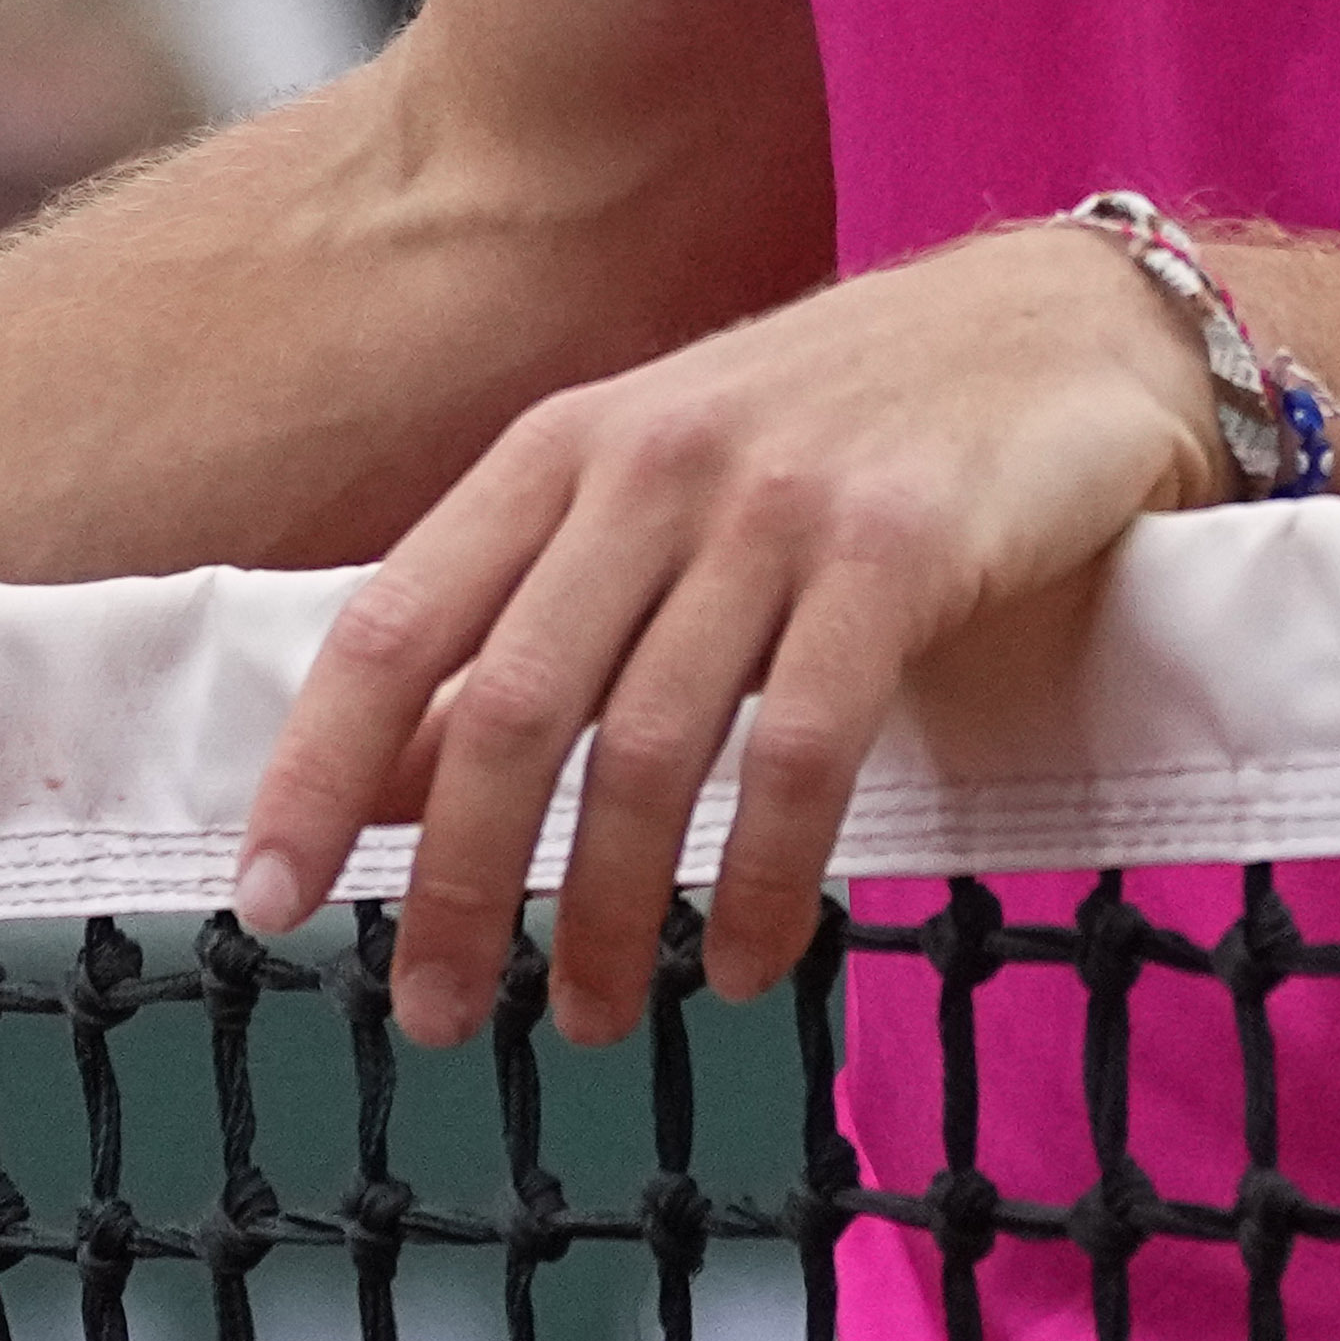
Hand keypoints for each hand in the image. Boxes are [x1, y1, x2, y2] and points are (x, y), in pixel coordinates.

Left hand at [225, 216, 1230, 1050]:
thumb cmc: (854, 429)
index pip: (395, 622)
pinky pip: (804, 756)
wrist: (1071, 323)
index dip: (318, 768)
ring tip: (596, 1016)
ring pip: (648, 752)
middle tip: (432, 1011)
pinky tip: (752, 965)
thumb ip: (545, 616)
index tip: (269, 898)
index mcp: (566, 447)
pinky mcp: (899, 549)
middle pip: (505, 711)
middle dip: (455, 886)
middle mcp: (650, 463)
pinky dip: (765, 885)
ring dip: (609, 916)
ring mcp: (776, 504)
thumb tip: (400, 788)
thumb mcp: (668, 491)